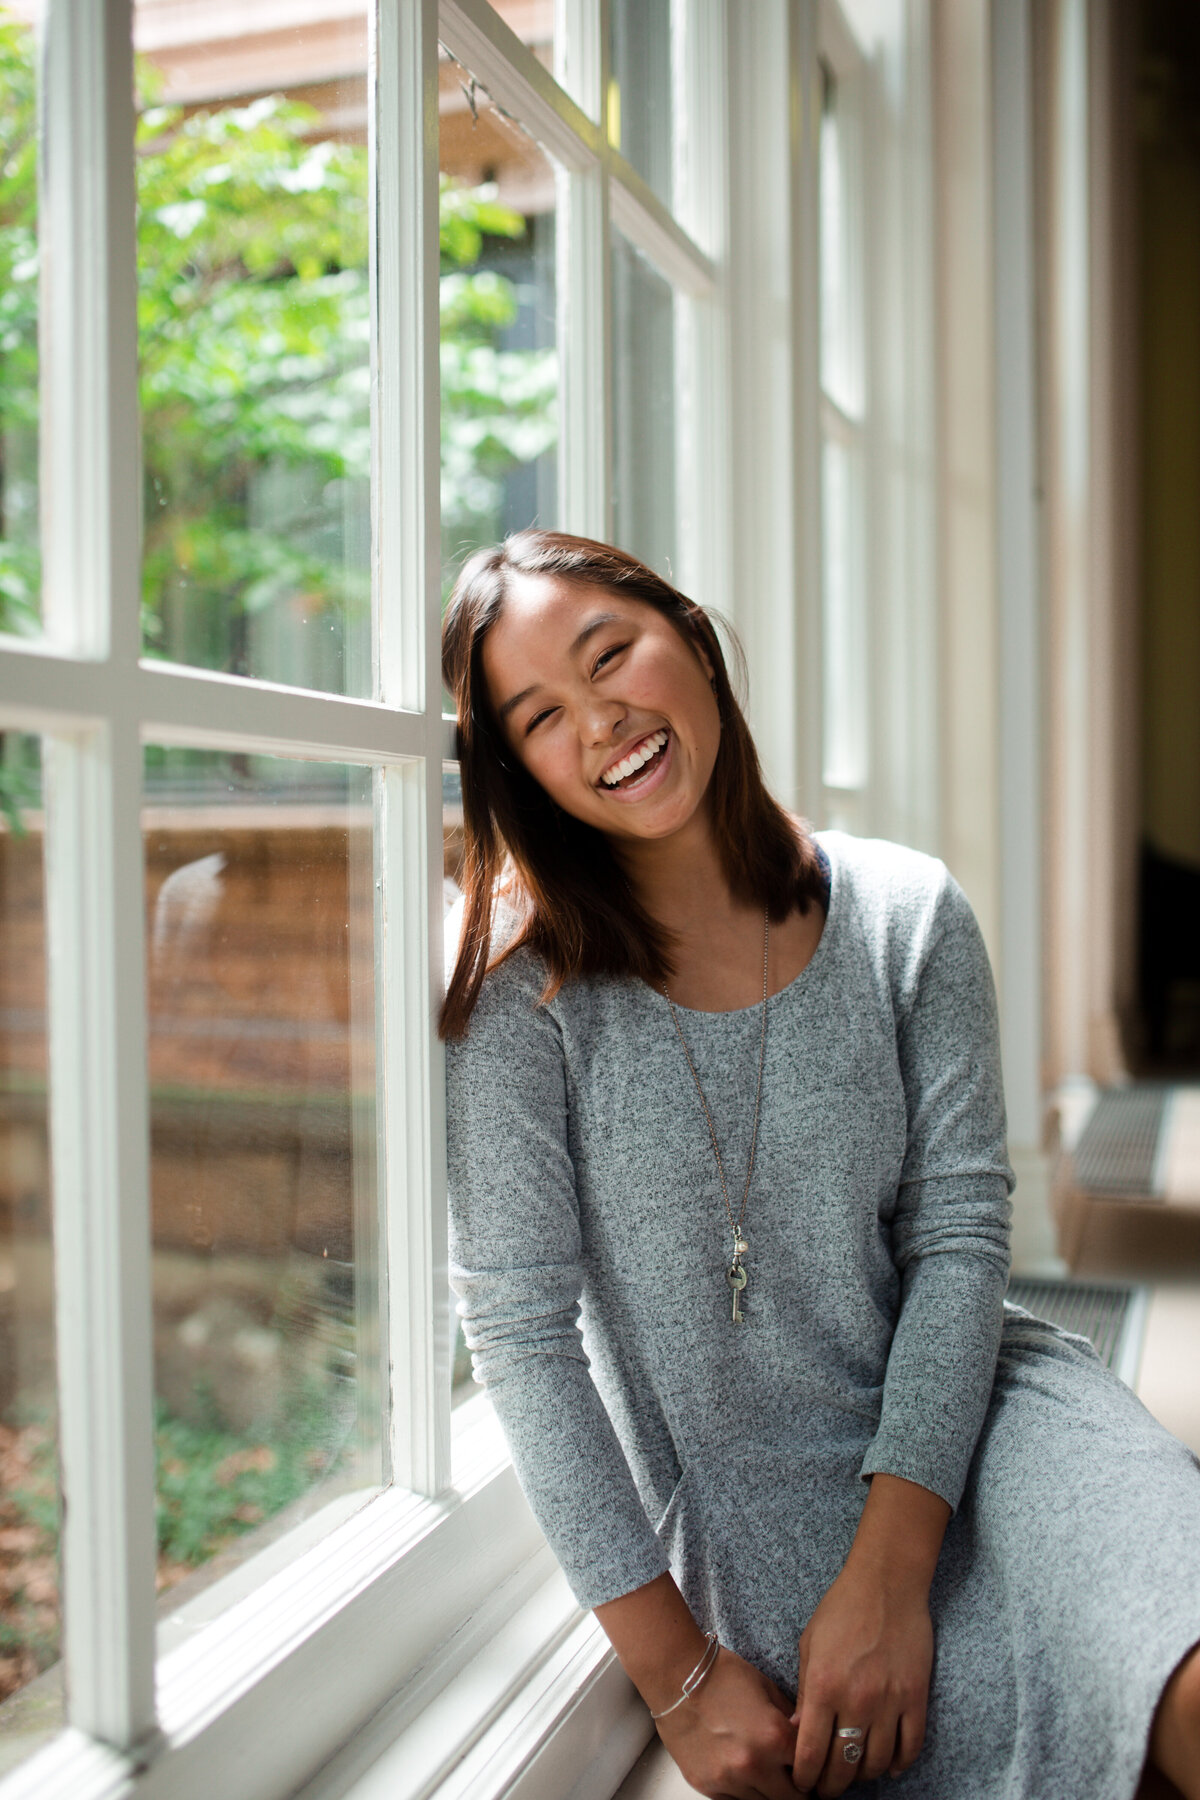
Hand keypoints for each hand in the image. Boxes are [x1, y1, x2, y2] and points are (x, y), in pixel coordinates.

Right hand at [656, 1645, 799, 1799]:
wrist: (676, 1675)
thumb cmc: (721, 1675)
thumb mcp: (767, 1689)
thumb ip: (791, 1720)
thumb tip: (806, 1740)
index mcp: (775, 1737)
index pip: (810, 1771)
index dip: (813, 1770)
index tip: (812, 1771)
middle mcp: (754, 1765)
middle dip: (795, 1790)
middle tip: (792, 1778)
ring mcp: (728, 1780)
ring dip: (769, 1792)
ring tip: (764, 1772)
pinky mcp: (706, 1786)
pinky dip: (744, 1793)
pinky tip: (742, 1773)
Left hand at [789, 1560, 932, 1795]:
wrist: (887, 1583)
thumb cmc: (842, 1609)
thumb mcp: (810, 1646)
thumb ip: (806, 1692)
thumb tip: (797, 1732)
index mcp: (824, 1685)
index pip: (811, 1752)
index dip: (806, 1777)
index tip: (803, 1784)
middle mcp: (857, 1699)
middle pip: (844, 1766)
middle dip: (832, 1785)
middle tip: (827, 1788)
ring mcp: (890, 1701)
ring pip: (878, 1763)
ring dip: (864, 1776)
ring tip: (854, 1774)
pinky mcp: (916, 1697)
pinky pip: (910, 1746)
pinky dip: (900, 1763)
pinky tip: (889, 1765)